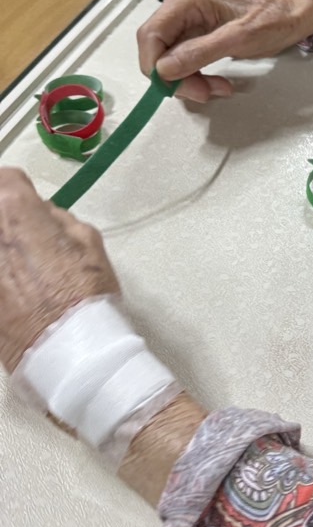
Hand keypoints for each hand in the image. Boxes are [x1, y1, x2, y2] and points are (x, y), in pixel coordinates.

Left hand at [0, 169, 119, 372]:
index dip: (15, 188)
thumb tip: (43, 217)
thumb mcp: (88, 241)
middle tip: (20, 236)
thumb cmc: (82, 296)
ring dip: (3, 250)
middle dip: (4, 219)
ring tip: (18, 266)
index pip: (4, 177)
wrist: (66, 348)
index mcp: (16, 211)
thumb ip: (57, 220)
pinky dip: (3, 276)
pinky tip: (13, 288)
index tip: (21, 200)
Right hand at [137, 0, 312, 101]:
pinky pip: (181, 60)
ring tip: (218, 88)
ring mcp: (184, 19)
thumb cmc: (272, 20)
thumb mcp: (239, 38)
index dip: (156, 66)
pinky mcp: (192, 33)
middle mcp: (179, 5)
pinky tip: (216, 83)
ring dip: (188, 80)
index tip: (179, 88)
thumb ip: (200, 52)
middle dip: (176, 77)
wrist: (291, 15)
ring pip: (167, 58)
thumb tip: (164, 69)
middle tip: (205, 93)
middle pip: (157, 49)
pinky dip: (195, 76)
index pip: (151, 35)